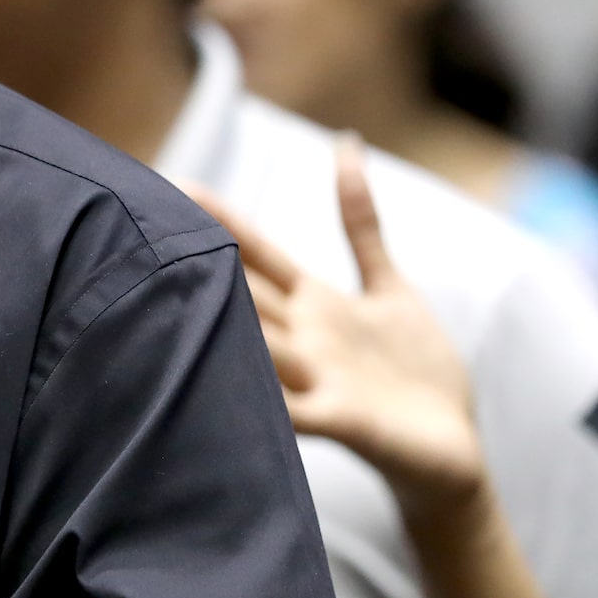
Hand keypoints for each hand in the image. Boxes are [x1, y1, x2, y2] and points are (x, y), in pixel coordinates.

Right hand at [191, 138, 487, 530]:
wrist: (451, 452)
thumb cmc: (416, 373)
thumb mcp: (388, 286)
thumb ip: (360, 222)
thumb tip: (347, 144)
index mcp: (313, 304)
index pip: (255, 254)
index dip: (220, 220)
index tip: (176, 183)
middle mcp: (303, 340)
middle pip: (245, 293)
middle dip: (203, 266)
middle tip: (146, 235)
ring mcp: (317, 380)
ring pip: (259, 344)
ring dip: (224, 324)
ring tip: (178, 294)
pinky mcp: (341, 421)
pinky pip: (295, 408)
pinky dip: (266, 400)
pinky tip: (235, 387)